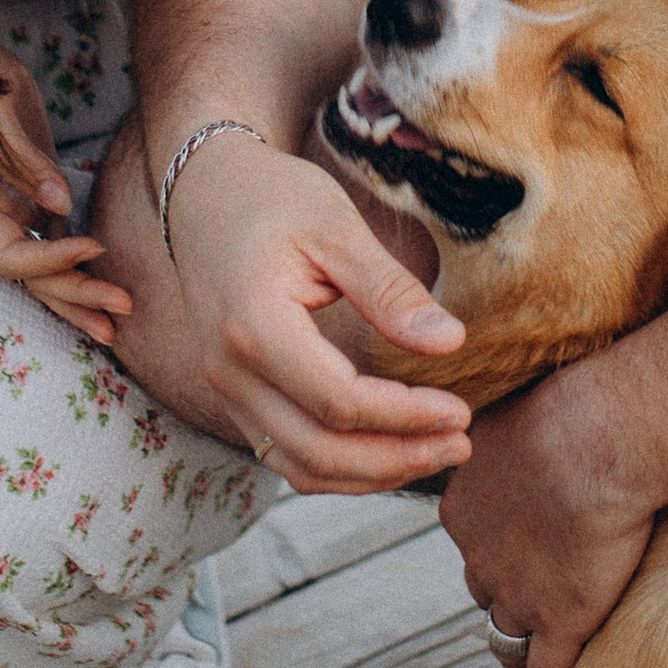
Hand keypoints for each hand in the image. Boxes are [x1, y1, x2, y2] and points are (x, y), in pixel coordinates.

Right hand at [0, 50, 129, 344]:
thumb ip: (22, 158)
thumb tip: (61, 204)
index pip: (8, 252)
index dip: (50, 259)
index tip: (94, 247)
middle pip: (30, 273)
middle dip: (75, 294)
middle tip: (122, 310)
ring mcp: (10, 210)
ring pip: (43, 268)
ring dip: (79, 294)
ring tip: (117, 323)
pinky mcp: (31, 198)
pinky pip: (56, 243)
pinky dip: (80, 266)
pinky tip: (107, 286)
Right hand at [160, 129, 476, 494]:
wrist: (206, 194)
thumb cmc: (274, 200)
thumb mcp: (337, 228)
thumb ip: (390, 290)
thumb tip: (450, 342)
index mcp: (253, 325)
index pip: (338, 401)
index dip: (406, 416)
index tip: (461, 410)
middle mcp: (229, 370)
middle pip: (317, 449)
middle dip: (396, 458)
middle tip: (461, 443)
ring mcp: (226, 388)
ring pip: (299, 465)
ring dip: (371, 474)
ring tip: (436, 453)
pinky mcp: (236, 394)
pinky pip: (285, 452)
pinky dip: (340, 466)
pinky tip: (390, 450)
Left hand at [440, 360, 654, 667]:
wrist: (596, 437)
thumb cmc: (571, 402)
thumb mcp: (518, 401)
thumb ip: (513, 417)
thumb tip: (522, 396)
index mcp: (465, 501)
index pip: (474, 535)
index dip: (497, 544)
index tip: (520, 545)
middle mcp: (480, 553)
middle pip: (484, 586)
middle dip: (504, 595)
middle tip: (534, 602)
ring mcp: (517, 593)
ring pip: (506, 635)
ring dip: (522, 649)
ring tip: (544, 663)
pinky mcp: (559, 623)